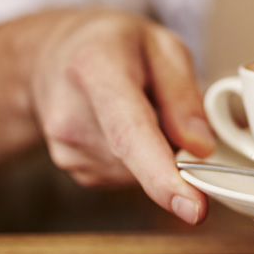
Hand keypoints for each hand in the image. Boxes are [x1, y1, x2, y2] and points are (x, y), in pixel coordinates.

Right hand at [30, 10, 214, 224]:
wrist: (52, 55)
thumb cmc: (113, 45)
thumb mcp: (161, 45)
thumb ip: (184, 94)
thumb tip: (201, 148)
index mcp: (95, 70)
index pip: (130, 132)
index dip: (162, 175)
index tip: (193, 208)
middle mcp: (71, 115)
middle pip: (141, 157)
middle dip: (173, 146)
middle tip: (166, 103)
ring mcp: (67, 149)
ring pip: (140, 171)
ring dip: (156, 150)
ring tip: (136, 105)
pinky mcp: (75, 170)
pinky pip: (130, 176)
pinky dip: (141, 158)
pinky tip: (124, 125)